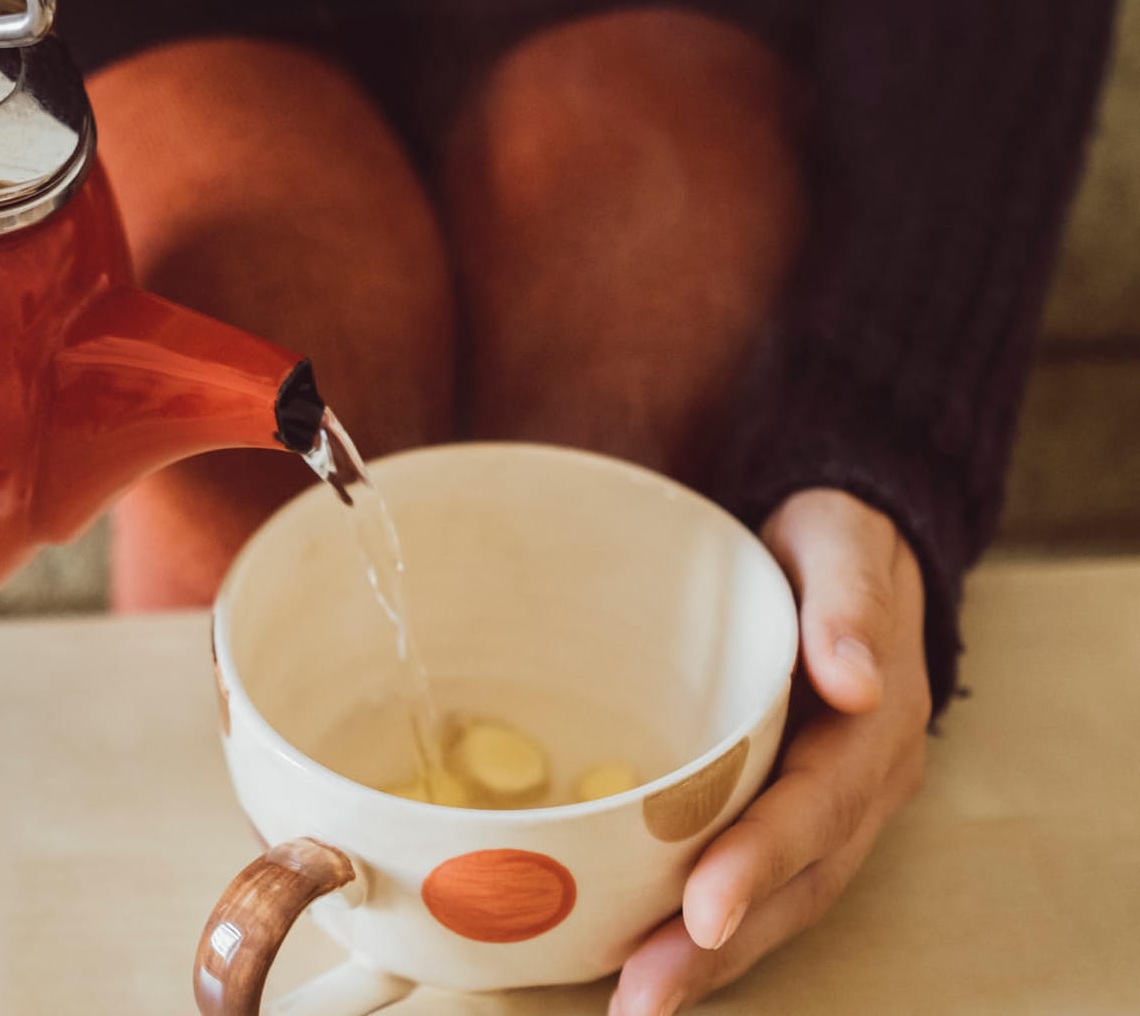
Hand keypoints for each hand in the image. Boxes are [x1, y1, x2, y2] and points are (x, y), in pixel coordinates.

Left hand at [610, 489, 931, 1014]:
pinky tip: (643, 958)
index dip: (761, 859)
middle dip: (722, 946)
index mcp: (875, 725)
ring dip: (709, 960)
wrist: (840, 555)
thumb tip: (857, 682)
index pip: (817, 805)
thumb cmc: (830, 546)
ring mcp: (828, 808)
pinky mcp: (784, 811)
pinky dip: (703, 932)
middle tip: (648, 994)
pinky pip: (754, 882)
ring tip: (640, 1003)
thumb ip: (849, 604)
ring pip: (777, 901)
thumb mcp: (841, 546)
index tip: (705, 909)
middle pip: (796, 881)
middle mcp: (858, 783)